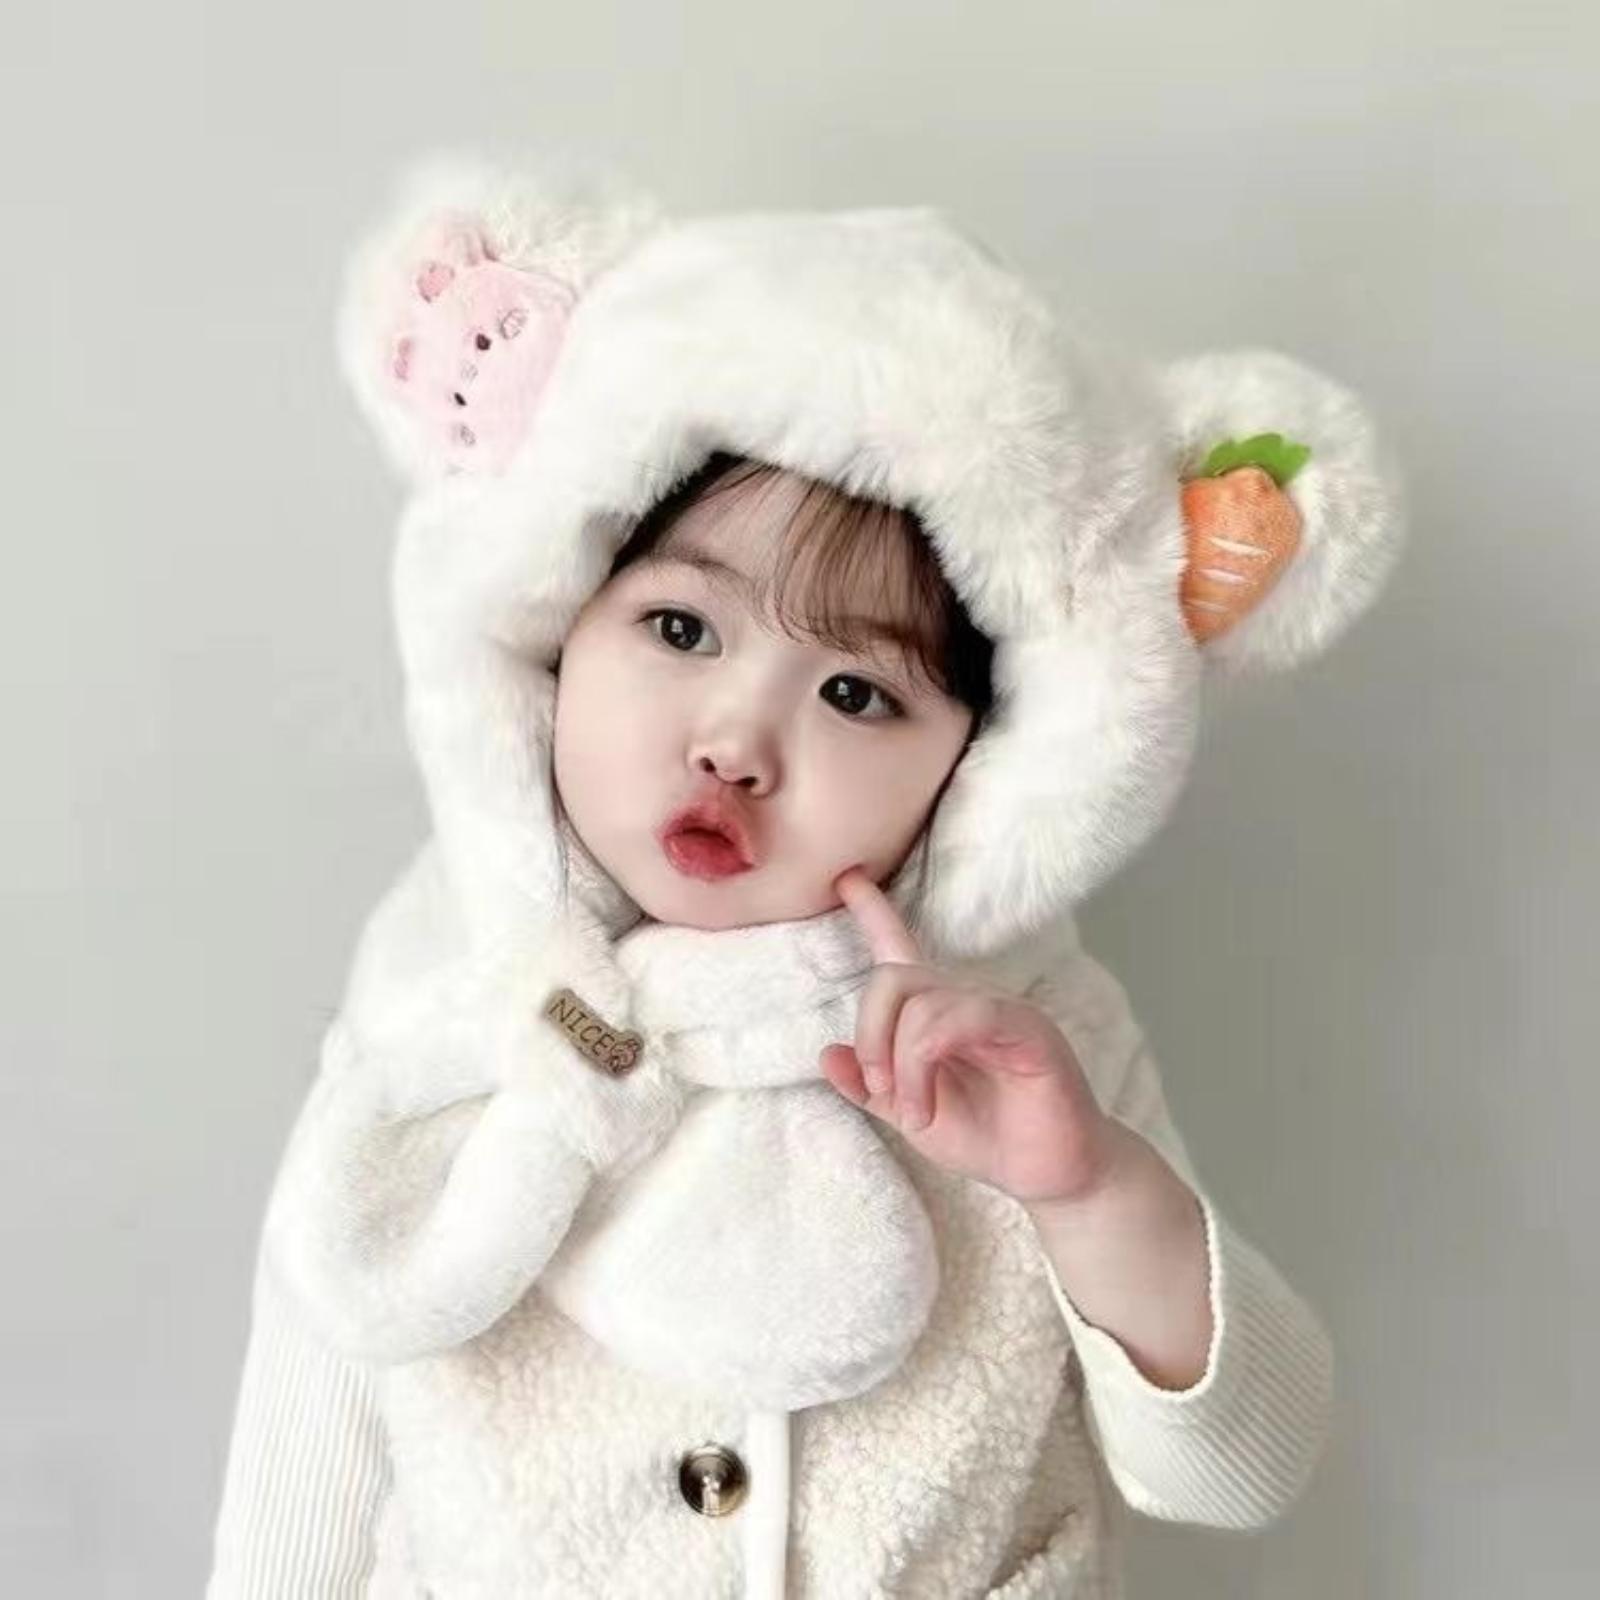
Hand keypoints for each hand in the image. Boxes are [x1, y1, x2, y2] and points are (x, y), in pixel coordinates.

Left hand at [820, 865, 1122, 1206]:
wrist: (1047, 1173)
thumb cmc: (988, 1138)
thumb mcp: (912, 1115)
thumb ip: (870, 1087)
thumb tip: (825, 1054)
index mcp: (936, 1014)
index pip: (899, 949)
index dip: (872, 912)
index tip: (846, 876)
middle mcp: (964, 1000)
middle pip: (892, 977)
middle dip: (870, 1035)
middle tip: (880, 1088)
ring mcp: (997, 1009)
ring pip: (921, 1003)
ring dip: (901, 1064)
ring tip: (914, 1112)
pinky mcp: (1025, 1028)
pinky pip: (961, 1018)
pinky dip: (925, 1064)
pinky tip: (927, 1105)